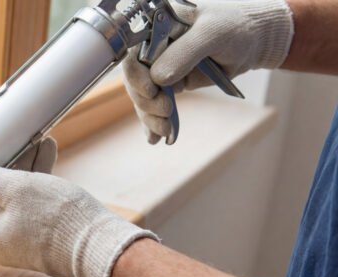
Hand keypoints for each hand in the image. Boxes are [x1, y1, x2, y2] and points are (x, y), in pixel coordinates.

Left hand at [0, 138, 157, 276]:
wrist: (101, 245)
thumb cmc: (56, 220)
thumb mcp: (14, 188)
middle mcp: (3, 242)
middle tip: (2, 147)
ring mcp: (26, 240)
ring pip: (15, 201)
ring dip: (21, 171)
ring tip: (32, 142)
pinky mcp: (48, 236)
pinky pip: (35, 206)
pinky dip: (38, 182)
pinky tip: (48, 153)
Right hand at [123, 0, 293, 143]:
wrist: (254, 40)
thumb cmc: (236, 26)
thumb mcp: (212, 34)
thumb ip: (185, 52)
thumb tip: (158, 78)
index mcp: (158, 27)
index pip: (134, 52)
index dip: (137, 74)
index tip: (151, 91)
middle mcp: (154, 47)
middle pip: (136, 79)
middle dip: (146, 101)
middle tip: (165, 111)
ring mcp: (161, 67)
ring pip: (144, 96)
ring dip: (150, 116)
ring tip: (165, 130)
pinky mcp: (171, 83)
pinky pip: (155, 104)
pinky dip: (154, 122)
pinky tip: (154, 137)